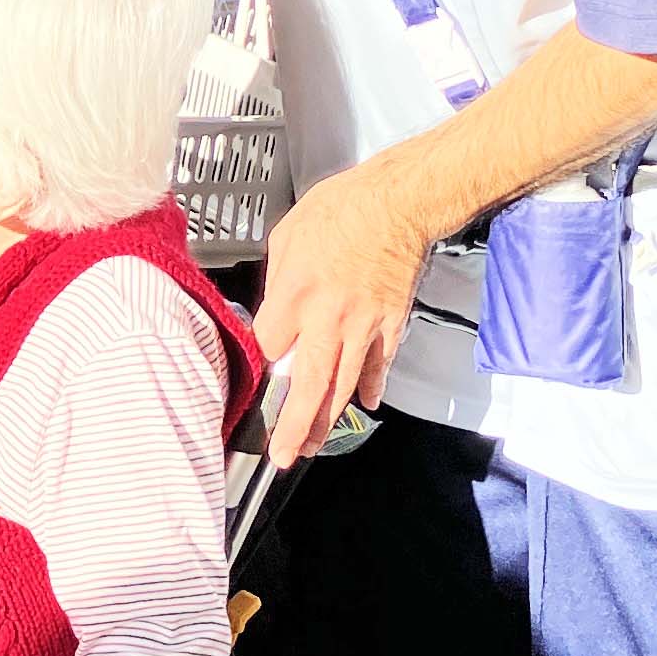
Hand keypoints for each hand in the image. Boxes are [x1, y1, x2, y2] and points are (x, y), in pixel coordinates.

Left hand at [252, 168, 428, 457]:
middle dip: (293, 426)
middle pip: (309, 385)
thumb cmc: (345, 208)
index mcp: (296, 293)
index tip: (256, 375)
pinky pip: (378, 366)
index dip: (261, 364)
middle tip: (284, 454)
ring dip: (326, 420)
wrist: (400, 202)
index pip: (270, 347)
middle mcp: (329, 317)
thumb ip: (276, 282)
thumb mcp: (288, 235)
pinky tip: (361, 405)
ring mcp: (364, 326)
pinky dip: (368, 389)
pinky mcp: (391, 325)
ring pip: (343, 386)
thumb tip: (272, 309)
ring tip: (312, 443)